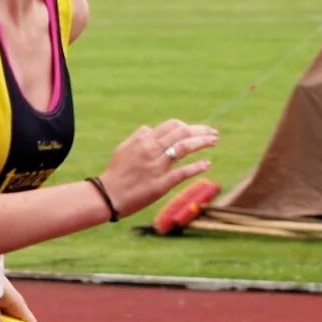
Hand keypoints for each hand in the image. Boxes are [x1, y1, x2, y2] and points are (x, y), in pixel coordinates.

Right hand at [97, 119, 217, 216]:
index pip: (171, 125)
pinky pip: (182, 173)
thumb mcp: (123, 148)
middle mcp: (152, 151)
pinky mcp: (160, 184)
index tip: (197, 130)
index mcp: (144, 141)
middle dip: (200, 131)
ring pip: (184, 148)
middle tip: (213, 133)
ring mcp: (157, 167)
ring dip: (202, 142)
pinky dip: (197, 167)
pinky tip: (207, 164)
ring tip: (214, 141)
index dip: (187, 125)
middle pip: (182, 133)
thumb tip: (151, 128)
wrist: (108, 196)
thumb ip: (138, 136)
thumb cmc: (115, 173)